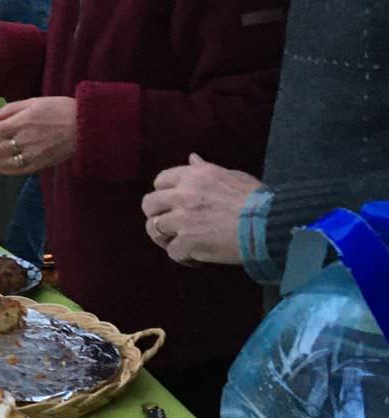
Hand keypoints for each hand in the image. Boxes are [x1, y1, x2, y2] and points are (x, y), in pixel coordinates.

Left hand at [0, 96, 75, 174]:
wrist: (85, 126)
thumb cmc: (60, 109)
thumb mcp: (33, 102)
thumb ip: (10, 110)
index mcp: (21, 123)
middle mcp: (24, 140)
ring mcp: (32, 154)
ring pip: (3, 161)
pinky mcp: (40, 164)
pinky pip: (18, 169)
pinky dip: (5, 170)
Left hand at [142, 153, 258, 263]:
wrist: (268, 224)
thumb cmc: (256, 199)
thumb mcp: (231, 176)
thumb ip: (206, 169)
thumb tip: (192, 158)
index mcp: (193, 176)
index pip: (160, 180)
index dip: (164, 193)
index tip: (173, 204)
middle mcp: (183, 195)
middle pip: (149, 204)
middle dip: (156, 215)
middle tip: (171, 225)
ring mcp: (182, 219)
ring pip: (154, 229)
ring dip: (165, 238)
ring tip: (180, 243)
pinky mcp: (187, 242)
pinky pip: (172, 252)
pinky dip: (183, 257)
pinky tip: (196, 259)